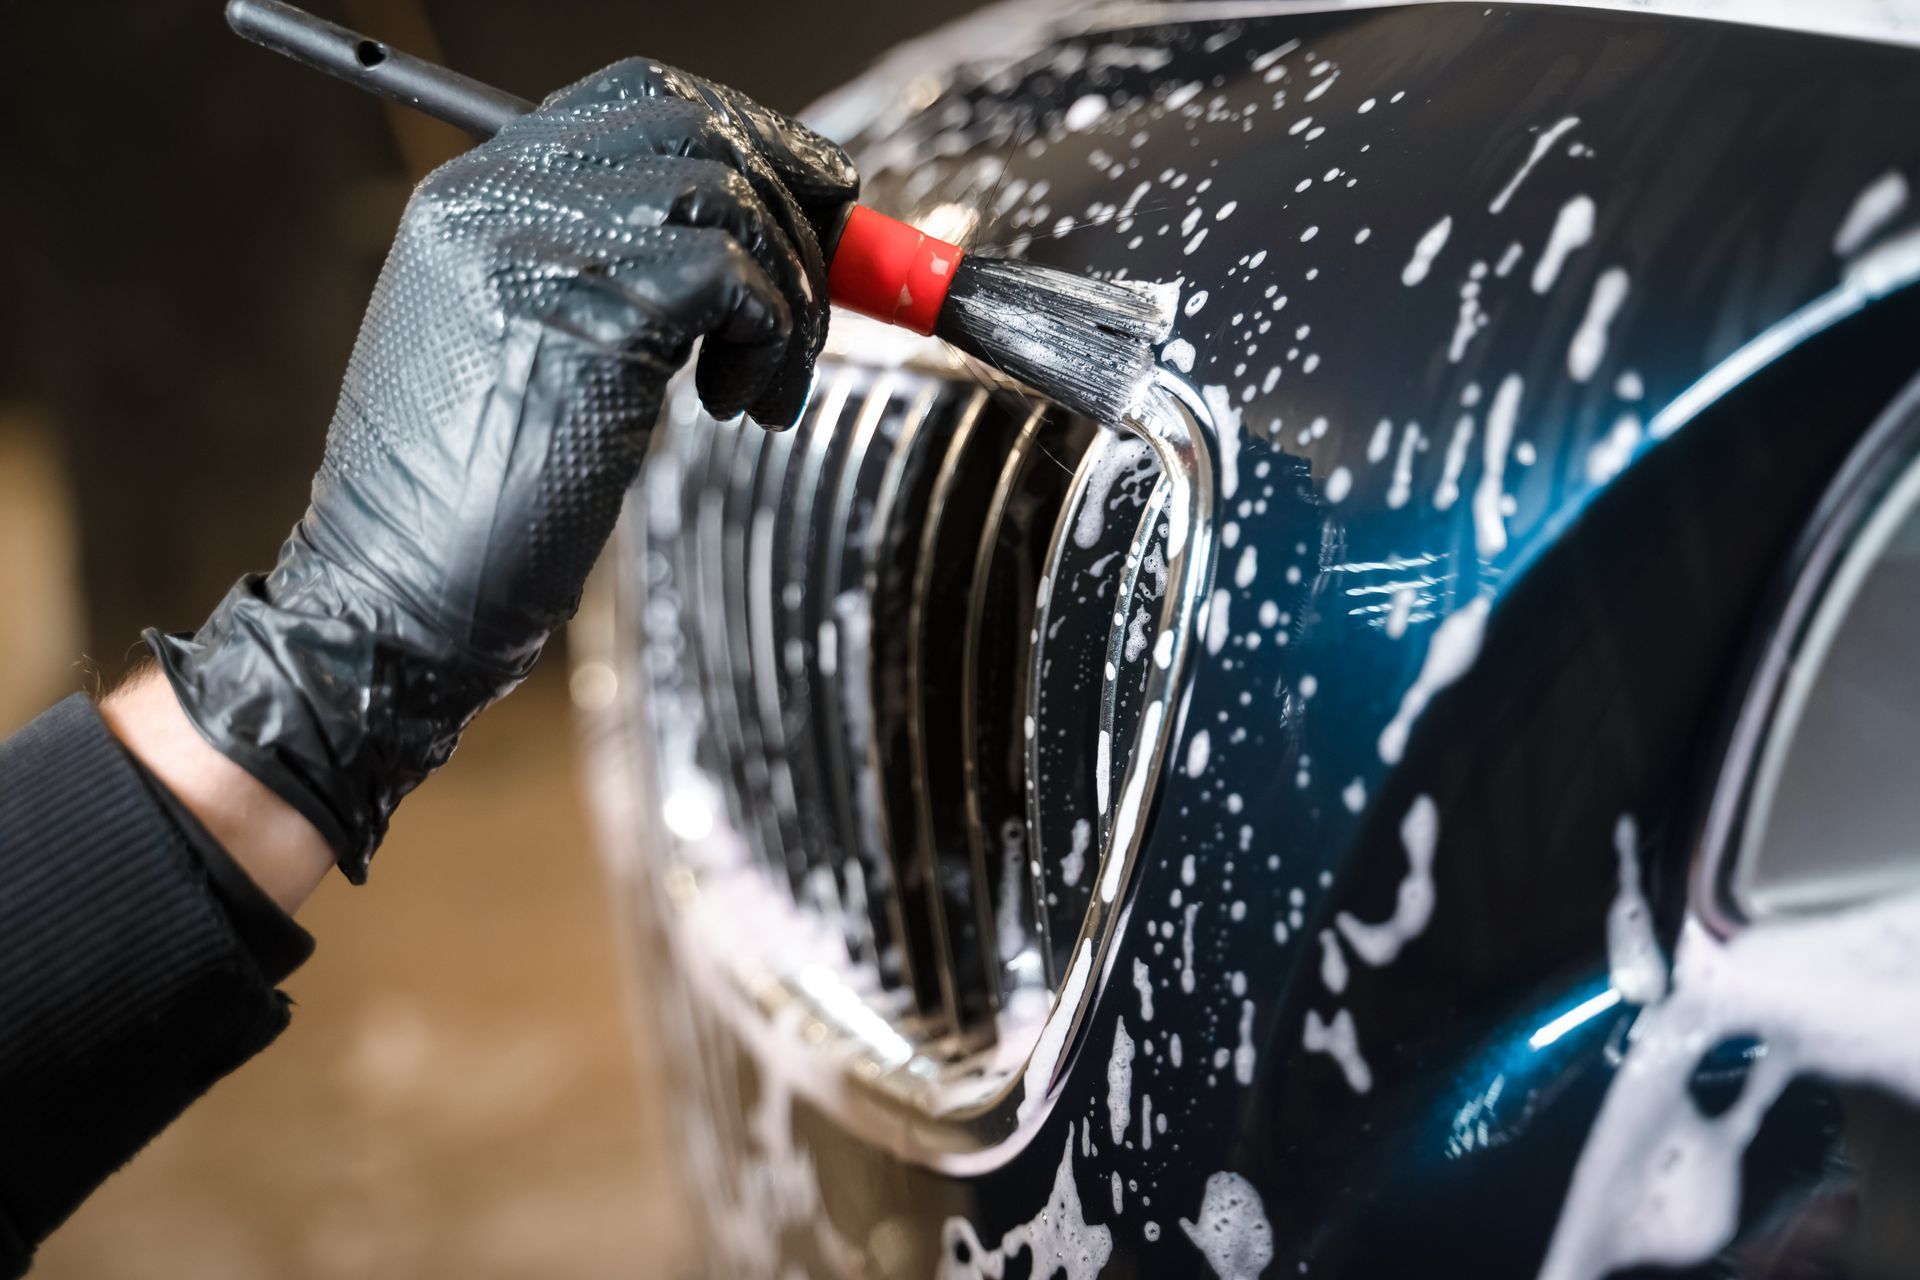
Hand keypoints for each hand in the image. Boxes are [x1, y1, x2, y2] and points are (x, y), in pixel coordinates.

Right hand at [146, 59, 857, 881]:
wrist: (393, 596)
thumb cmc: (470, 501)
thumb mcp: (527, 347)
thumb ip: (612, 269)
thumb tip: (758, 239)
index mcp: (476, 190)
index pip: (641, 96)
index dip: (748, 134)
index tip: (807, 199)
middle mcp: (499, 194)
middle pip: (699, 124)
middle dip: (793, 202)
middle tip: (818, 294)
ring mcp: (539, 246)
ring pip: (732, 199)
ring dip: (791, 295)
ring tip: (763, 385)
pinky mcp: (593, 315)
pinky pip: (737, 279)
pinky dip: (771, 341)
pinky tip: (734, 408)